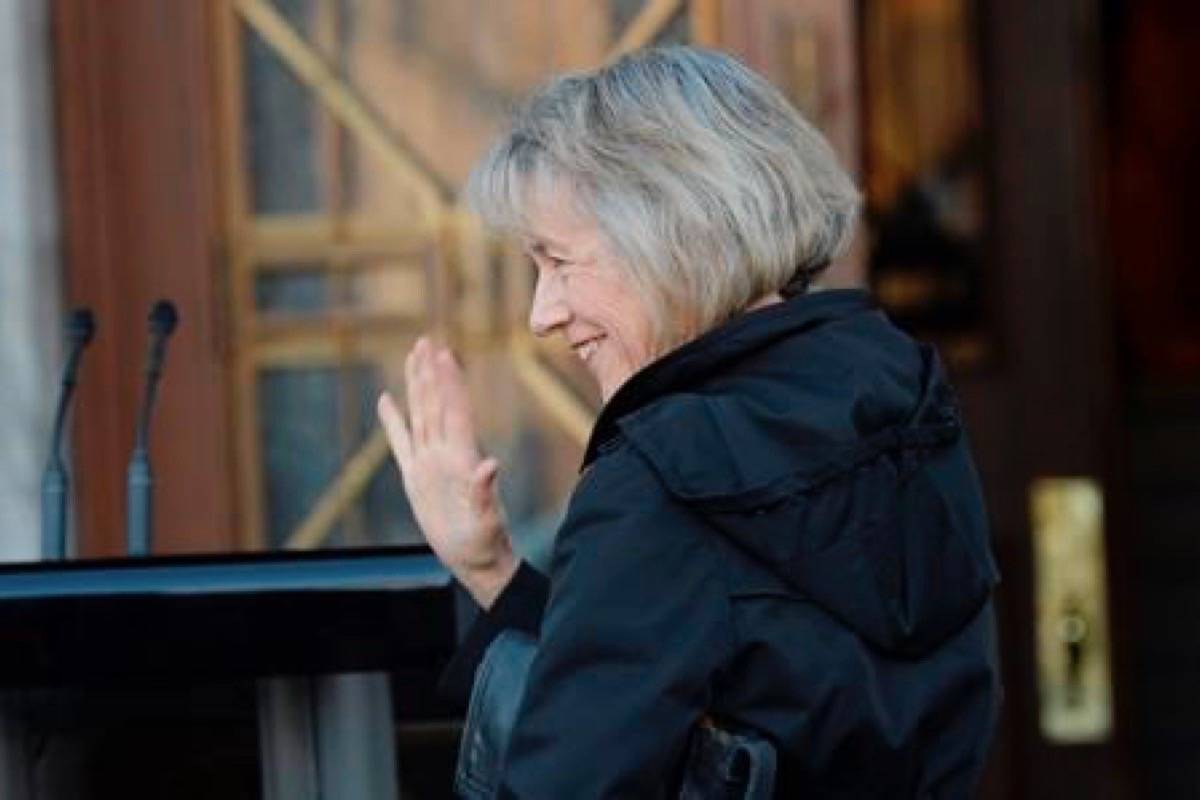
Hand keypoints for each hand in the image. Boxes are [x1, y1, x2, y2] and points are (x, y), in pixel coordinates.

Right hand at [377, 337, 515, 607]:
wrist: (474, 560)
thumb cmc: (485, 542)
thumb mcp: (486, 520)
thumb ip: (485, 492)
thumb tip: (490, 464)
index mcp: (462, 460)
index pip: (455, 413)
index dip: (450, 384)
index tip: (445, 355)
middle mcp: (445, 455)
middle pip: (436, 405)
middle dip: (431, 374)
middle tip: (426, 342)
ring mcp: (429, 463)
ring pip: (420, 415)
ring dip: (417, 386)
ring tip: (413, 357)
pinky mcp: (416, 478)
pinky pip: (400, 443)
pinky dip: (393, 421)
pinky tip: (386, 400)